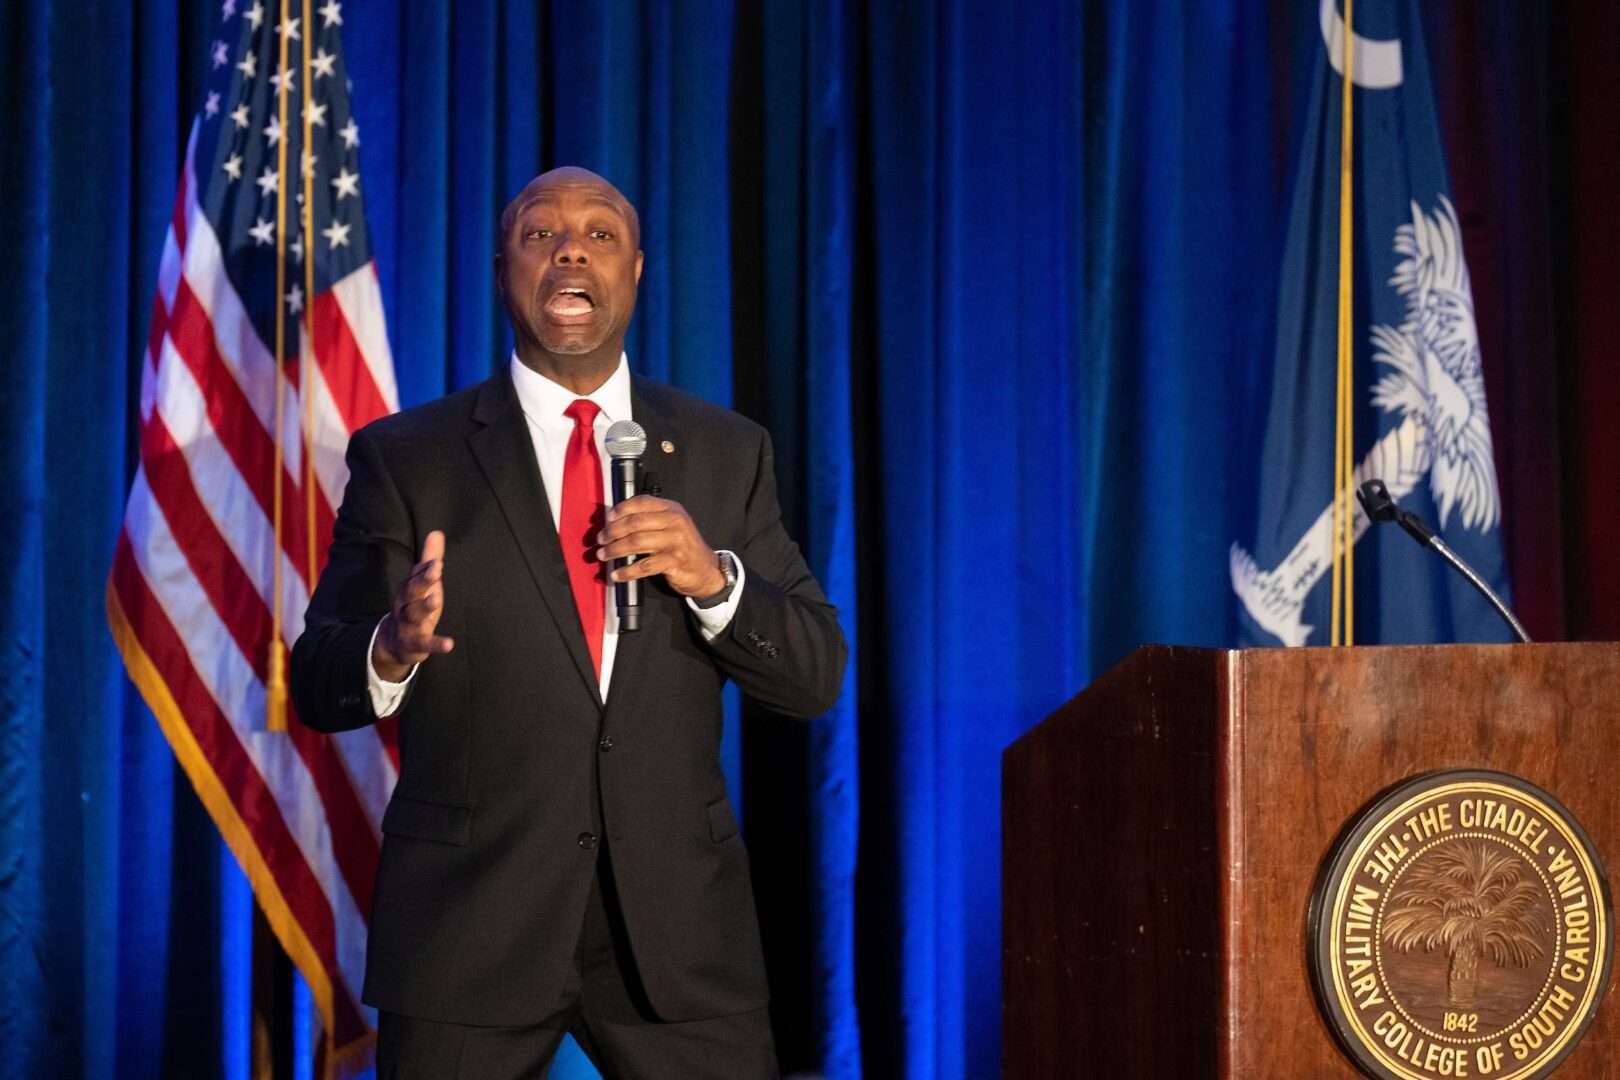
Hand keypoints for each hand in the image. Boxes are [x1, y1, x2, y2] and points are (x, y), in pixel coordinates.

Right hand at [372, 530, 454, 681]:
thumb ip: (430, 560)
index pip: (416, 576)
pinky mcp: (415, 643)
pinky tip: (449, 644)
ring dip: (425, 607)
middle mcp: (405, 604)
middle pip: (411, 591)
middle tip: (436, 571)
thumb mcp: (423, 584)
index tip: (437, 561)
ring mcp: (408, 624)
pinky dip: (436, 644)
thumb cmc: (414, 606)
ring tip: (437, 600)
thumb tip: (437, 532)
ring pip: (414, 614)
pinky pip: (425, 643)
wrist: (394, 642)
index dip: (425, 568)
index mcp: (409, 589)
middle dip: (422, 581)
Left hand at [595, 496, 727, 598]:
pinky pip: (644, 566)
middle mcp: (675, 522)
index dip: (620, 509)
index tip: (607, 518)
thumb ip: (650, 519)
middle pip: (635, 523)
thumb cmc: (683, 547)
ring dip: (615, 550)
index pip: (641, 502)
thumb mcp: (672, 525)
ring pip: (636, 543)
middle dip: (612, 532)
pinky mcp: (674, 561)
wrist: (706, 569)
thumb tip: (615, 521)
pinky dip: (627, 571)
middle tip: (600, 540)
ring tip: (604, 555)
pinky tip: (617, 574)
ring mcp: (676, 542)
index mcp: (672, 509)